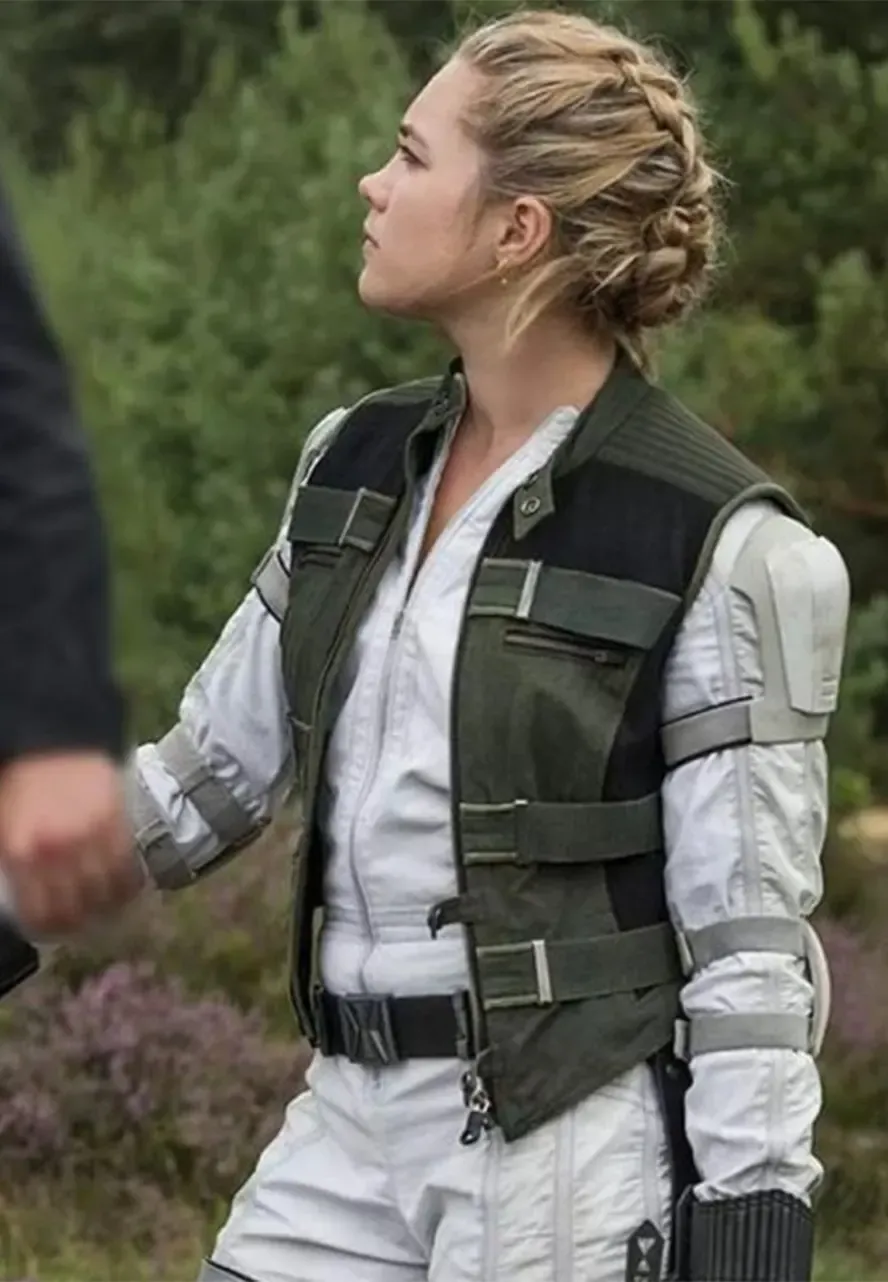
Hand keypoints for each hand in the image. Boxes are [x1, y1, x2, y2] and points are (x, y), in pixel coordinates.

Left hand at [0, 750, 143, 937]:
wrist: (50, 736)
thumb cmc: (19, 782)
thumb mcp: (2, 826)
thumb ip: (15, 863)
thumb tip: (31, 901)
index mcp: (21, 854)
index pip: (41, 915)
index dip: (50, 930)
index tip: (54, 930)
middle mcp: (57, 852)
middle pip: (76, 910)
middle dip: (80, 923)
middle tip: (81, 921)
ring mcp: (91, 837)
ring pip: (106, 894)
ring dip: (106, 906)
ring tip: (104, 906)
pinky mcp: (117, 822)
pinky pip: (128, 868)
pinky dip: (128, 884)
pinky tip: (123, 887)